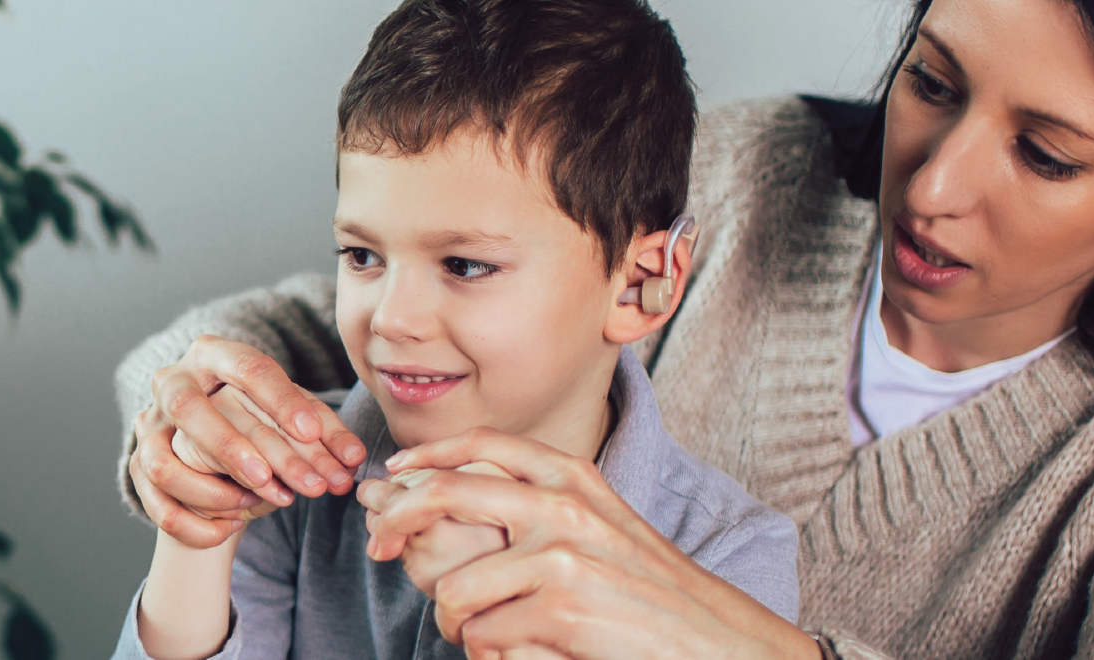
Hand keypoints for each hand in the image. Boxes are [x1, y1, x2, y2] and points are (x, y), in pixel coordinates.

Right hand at [131, 336, 365, 546]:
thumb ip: (322, 432)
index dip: (280, 401)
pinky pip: (157, 502)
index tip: (311, 433)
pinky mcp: (138, 465)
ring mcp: (149, 426)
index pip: (246, 368)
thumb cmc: (258, 417)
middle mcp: (173, 383)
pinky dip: (194, 522)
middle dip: (233, 449)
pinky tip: (231, 527)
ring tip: (253, 507)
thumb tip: (354, 458)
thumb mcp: (289, 414)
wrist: (210, 440)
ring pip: (163, 463)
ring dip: (210, 493)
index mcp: (213, 354)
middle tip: (275, 482)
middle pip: (190, 410)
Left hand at [355, 430, 813, 659]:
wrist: (718, 643)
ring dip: (455, 624)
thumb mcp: (602, 528)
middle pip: (445, 496)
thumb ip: (543, 508)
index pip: (484, 445)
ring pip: (455, 589)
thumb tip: (455, 498)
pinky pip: (483, 637)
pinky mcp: (560, 609)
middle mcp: (565, 505)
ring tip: (484, 638)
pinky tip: (527, 655)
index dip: (426, 459)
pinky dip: (492, 656)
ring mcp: (561, 556)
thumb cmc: (652, 596)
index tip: (393, 480)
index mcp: (576, 478)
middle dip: (395, 523)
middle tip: (375, 549)